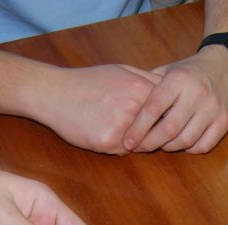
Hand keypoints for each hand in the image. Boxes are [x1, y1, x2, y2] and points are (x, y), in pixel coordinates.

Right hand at [30, 65, 162, 153]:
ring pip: (141, 143)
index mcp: (140, 87)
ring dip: (134, 141)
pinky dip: (116, 146)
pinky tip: (101, 131)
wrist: (54, 93)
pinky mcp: (107, 142)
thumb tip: (173, 91)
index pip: (168, 111)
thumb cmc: (89, 82)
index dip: (165, 119)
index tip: (157, 121)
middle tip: (133, 128)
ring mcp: (121, 125)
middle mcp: (134, 106)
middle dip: (151, 134)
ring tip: (114, 126)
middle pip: (158, 131)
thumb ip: (149, 80)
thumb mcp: (122, 71)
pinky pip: (123, 151)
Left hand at [122, 46, 227, 153]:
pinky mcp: (225, 120)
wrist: (227, 63)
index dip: (138, 128)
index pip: (153, 108)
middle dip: (150, 143)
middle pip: (169, 129)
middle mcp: (196, 94)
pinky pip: (204, 145)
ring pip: (186, 140)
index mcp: (178, 79)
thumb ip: (148, 86)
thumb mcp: (168, 70)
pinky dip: (190, 149)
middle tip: (139, 148)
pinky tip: (182, 143)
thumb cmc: (190, 70)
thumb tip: (124, 108)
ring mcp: (213, 108)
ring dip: (169, 147)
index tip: (128, 141)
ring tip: (161, 144)